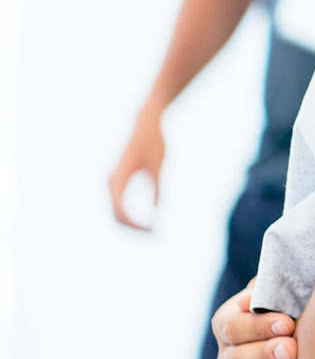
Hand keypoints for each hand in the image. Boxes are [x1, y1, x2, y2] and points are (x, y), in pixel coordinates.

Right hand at [109, 102, 166, 229]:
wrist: (146, 121)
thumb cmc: (154, 140)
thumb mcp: (160, 164)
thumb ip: (158, 188)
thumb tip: (157, 212)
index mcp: (118, 176)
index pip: (120, 209)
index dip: (134, 224)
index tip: (153, 231)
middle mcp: (110, 181)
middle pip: (115, 215)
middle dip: (133, 228)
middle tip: (155, 236)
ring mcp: (111, 182)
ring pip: (115, 212)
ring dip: (132, 224)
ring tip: (152, 232)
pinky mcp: (118, 182)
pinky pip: (120, 205)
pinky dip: (131, 217)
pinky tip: (147, 223)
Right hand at [213, 282, 294, 358]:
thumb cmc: (304, 293)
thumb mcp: (291, 279)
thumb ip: (281, 277)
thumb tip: (275, 278)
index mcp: (233, 323)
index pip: (231, 327)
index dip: (257, 327)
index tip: (288, 323)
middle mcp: (234, 357)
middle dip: (264, 356)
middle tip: (291, 349)